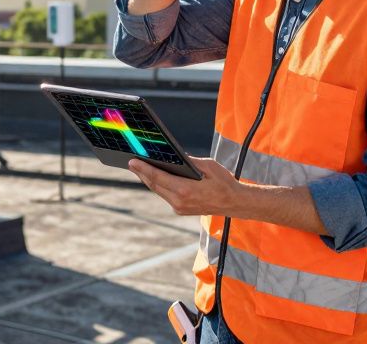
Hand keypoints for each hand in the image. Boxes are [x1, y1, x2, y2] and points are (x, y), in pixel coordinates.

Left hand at [128, 156, 242, 216]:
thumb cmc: (224, 183)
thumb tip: (174, 155)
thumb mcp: (208, 166)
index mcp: (185, 190)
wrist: (235, 203)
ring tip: (139, 168)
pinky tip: (154, 177)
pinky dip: (159, 186)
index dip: (143, 169)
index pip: (158, 178)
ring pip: (159, 191)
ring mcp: (180, 208)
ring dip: (148, 180)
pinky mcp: (181, 210)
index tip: (132, 161)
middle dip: (142, 173)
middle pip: (154, 185)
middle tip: (131, 162)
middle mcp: (179, 202)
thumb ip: (189, 161)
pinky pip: (165, 195)